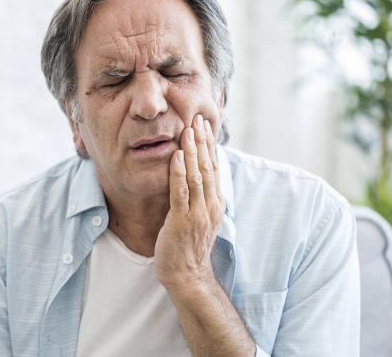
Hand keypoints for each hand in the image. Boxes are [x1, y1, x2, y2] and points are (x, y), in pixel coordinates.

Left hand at [154, 114, 225, 291]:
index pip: (214, 167)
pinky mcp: (182, 221)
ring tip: (188, 130)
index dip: (209, 145)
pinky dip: (178, 172)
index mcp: (216, 202)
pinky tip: (175, 156)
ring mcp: (198, 213)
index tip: (204, 124)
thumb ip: (200, 194)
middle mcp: (211, 205)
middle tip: (197, 118)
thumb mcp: (200, 215)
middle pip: (208, 166)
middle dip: (202, 141)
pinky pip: (181, 192)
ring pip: (196, 175)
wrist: (187, 274)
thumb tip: (195, 171)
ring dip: (191, 151)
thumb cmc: (189, 244)